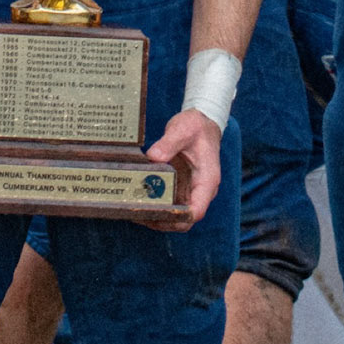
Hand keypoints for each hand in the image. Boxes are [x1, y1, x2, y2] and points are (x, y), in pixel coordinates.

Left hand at [145, 108, 221, 222]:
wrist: (202, 122)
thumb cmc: (196, 127)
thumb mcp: (183, 130)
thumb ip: (169, 143)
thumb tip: (153, 157)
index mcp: (207, 180)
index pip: (196, 211)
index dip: (179, 218)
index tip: (158, 215)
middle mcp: (201, 190)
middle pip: (185, 219)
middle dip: (164, 221)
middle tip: (140, 214)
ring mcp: (191, 190)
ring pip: (177, 215)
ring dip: (159, 217)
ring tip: (136, 211)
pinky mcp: (182, 187)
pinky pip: (171, 204)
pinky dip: (158, 207)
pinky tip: (141, 201)